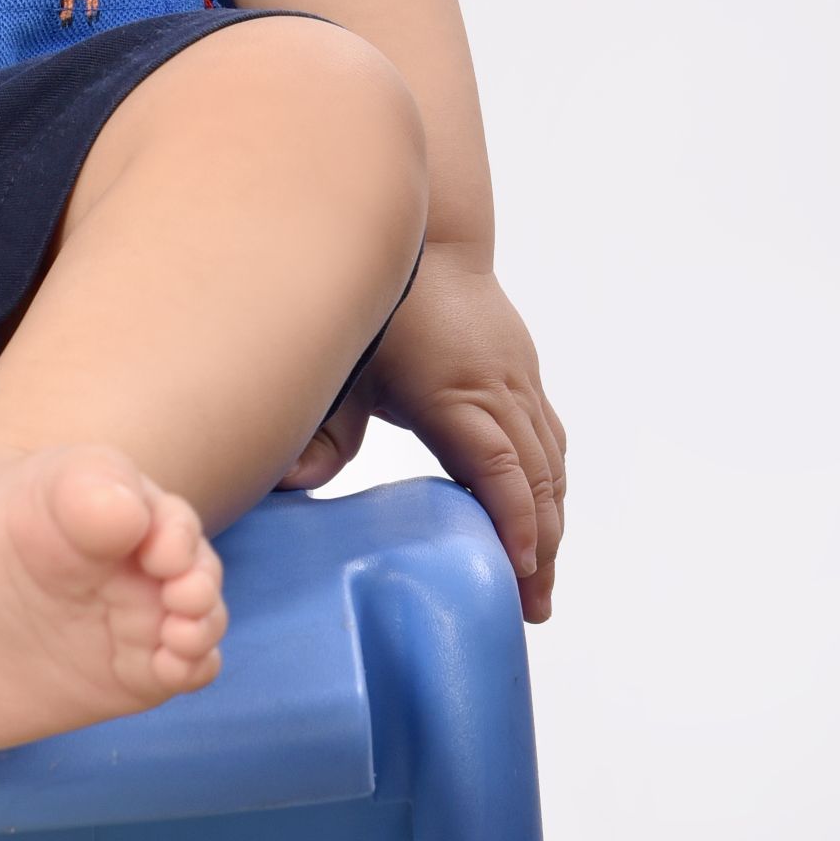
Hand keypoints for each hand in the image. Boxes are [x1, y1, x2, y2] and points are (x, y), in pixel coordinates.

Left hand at [273, 240, 566, 620]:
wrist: (426, 231)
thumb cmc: (380, 299)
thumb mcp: (345, 365)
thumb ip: (323, 429)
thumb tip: (289, 485)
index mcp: (458, 391)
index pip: (499, 471)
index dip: (512, 526)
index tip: (517, 575)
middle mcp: (500, 387)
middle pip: (536, 480)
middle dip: (539, 548)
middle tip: (531, 609)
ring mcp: (518, 378)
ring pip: (550, 462)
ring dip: (549, 520)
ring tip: (537, 579)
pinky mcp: (521, 370)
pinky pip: (549, 437)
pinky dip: (548, 483)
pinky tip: (538, 515)